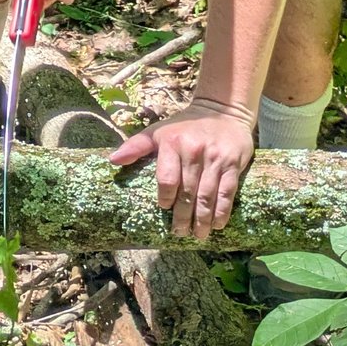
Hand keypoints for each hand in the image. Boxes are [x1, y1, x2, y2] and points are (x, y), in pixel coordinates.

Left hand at [109, 102, 256, 237]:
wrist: (222, 110)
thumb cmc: (185, 125)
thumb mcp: (158, 131)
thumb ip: (136, 146)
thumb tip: (112, 160)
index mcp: (171, 143)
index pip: (167, 178)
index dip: (165, 198)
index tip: (164, 209)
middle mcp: (193, 151)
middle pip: (186, 192)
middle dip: (182, 216)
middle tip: (179, 232)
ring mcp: (214, 158)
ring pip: (206, 196)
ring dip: (202, 219)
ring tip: (197, 235)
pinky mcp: (233, 164)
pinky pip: (227, 193)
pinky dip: (221, 212)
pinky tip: (217, 225)